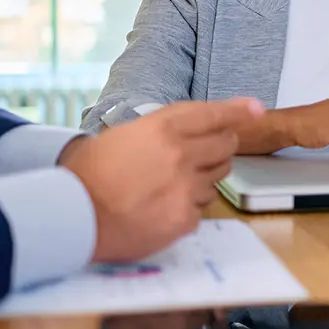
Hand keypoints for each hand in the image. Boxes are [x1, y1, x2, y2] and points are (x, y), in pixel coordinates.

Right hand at [59, 98, 262, 263]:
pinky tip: (159, 208)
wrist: (72, 215)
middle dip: (218, 148)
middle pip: (226, 146)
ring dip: (201, 181)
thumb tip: (191, 131)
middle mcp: (180, 154)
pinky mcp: (183, 218)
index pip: (214, 114)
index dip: (239, 111)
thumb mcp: (123, 135)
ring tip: (167, 185)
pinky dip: (186, 209)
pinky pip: (199, 210)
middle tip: (200, 155)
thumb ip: (162, 129)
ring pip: (216, 180)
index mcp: (164, 127)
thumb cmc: (89, 174)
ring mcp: (185, 188)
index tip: (256, 109)